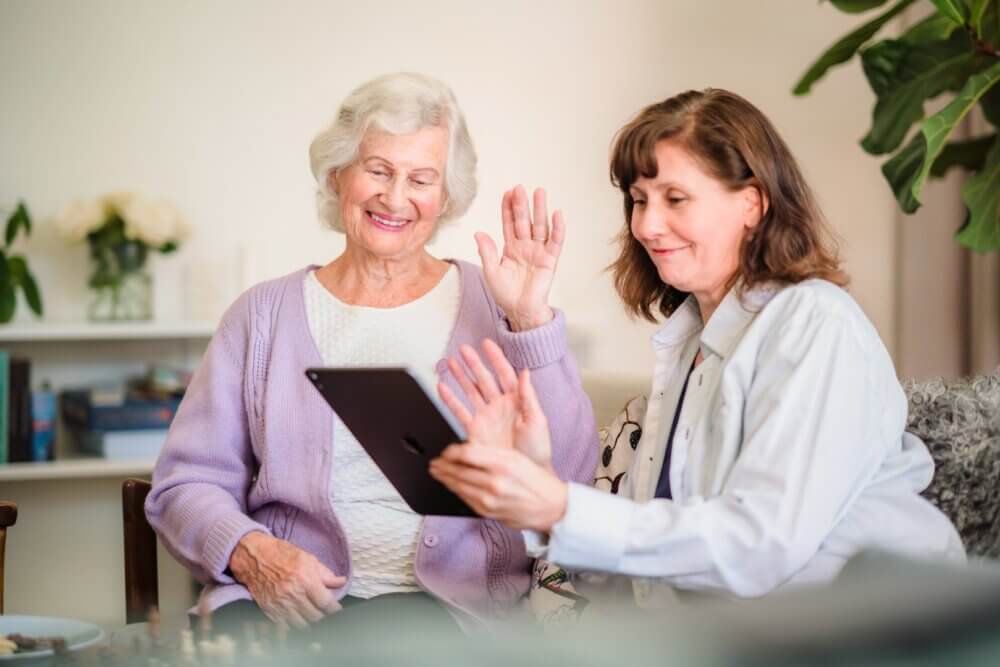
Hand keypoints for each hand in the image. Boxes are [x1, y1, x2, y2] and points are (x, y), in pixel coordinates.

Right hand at [229, 532, 345, 628]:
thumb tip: (341, 581)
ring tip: (313, 617)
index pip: (326, 603)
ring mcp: (280, 604)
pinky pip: (286, 626)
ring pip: (301, 625)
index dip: (335, 609)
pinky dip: (294, 625)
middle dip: (324, 617)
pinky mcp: (269, 610)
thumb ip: (326, 574)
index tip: (337, 610)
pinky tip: (299, 619)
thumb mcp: (308, 559)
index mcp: (305, 579)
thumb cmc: (282, 554)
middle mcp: (293, 594)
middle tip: (326, 613)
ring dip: (310, 623)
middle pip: (315, 617)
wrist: (254, 557)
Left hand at [429, 443, 567, 531]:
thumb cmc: (535, 480)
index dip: (451, 452)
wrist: (550, 506)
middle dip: (442, 466)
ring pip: (458, 486)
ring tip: (436, 472)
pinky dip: (455, 491)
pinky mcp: (487, 513)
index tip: (446, 451)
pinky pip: (465, 499)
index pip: (467, 454)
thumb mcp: (516, 458)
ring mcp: (489, 500)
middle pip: (458, 470)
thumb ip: (490, 454)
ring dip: (444, 478)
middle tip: (433, 462)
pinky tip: (451, 485)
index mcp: (503, 464)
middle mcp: (494, 482)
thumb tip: (465, 451)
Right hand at [437, 339, 551, 467]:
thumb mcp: (538, 421)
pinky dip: (450, 399)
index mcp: (516, 400)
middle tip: (462, 349)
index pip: (504, 373)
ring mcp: (486, 417)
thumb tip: (526, 372)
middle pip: (483, 378)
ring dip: (460, 376)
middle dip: (473, 363)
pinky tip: (442, 387)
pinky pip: (460, 411)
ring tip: (449, 362)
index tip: (486, 344)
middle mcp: (499, 406)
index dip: (495, 357)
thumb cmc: (537, 450)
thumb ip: (529, 396)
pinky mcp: (475, 430)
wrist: (525, 475)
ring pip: (470, 390)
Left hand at [476, 185, 564, 331]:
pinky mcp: (550, 260)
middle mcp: (525, 246)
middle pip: (524, 220)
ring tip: (540, 192)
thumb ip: (486, 252)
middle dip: (522, 204)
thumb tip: (478, 233)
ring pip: (539, 226)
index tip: (507, 192)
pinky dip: (557, 228)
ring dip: (540, 210)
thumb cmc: (505, 294)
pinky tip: (556, 214)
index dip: (508, 208)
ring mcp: (538, 251)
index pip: (509, 223)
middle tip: (520, 187)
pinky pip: (555, 241)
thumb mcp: (491, 271)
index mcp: (510, 247)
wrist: (520, 311)